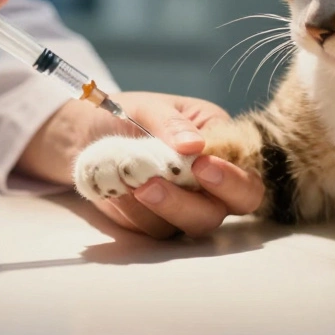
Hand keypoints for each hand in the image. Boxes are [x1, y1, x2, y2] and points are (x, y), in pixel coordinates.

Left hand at [93, 93, 264, 238]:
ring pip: (191, 224)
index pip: (247, 173)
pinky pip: (154, 228)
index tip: (202, 166)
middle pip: (228, 210)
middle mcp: (211, 181)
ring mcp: (187, 206)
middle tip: (153, 185)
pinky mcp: (158, 222)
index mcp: (221, 145)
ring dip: (160, 206)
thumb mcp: (149, 107)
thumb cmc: (128, 113)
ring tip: (128, 181)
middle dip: (193, 202)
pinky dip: (133, 209)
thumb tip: (195, 145)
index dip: (232, 178)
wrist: (87, 134)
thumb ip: (171, 123)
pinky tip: (116, 187)